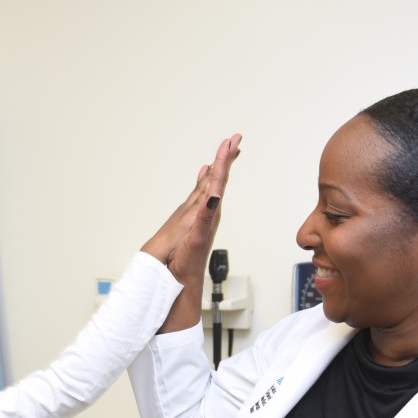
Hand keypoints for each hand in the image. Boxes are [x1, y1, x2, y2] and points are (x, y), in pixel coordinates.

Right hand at [142, 134, 241, 285]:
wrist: (183, 279)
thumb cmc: (188, 262)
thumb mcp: (198, 237)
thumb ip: (206, 216)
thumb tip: (215, 196)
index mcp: (210, 212)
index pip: (219, 181)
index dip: (224, 160)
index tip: (231, 142)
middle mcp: (209, 210)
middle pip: (220, 178)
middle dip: (227, 158)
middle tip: (235, 138)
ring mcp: (203, 214)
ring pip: (213, 184)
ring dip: (219, 167)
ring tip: (224, 151)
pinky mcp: (196, 219)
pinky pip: (203, 194)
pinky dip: (205, 181)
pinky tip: (205, 175)